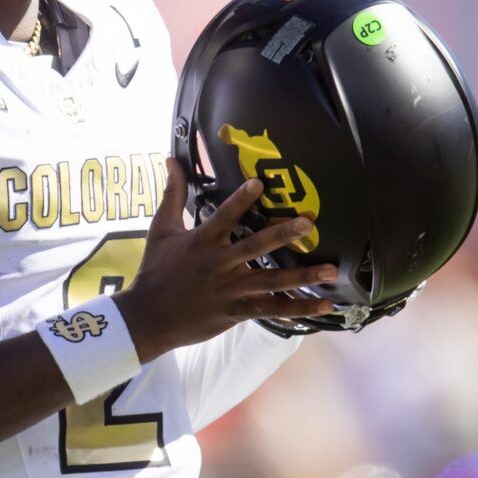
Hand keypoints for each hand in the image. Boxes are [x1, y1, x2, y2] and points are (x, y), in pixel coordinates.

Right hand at [115, 158, 337, 358]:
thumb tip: (171, 159)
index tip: (260, 183)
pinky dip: (298, 310)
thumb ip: (173, 194)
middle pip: (255, 248)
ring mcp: (228, 291)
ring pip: (270, 282)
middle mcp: (218, 265)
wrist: (147, 318)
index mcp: (200, 242)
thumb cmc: (154, 270)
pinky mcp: (235, 312)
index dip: (241, 199)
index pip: (223, 216)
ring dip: (302, 276)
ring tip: (330, 269)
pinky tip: (323, 305)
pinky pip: (271, 311)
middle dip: (282, 235)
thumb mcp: (160, 229)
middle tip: (309, 223)